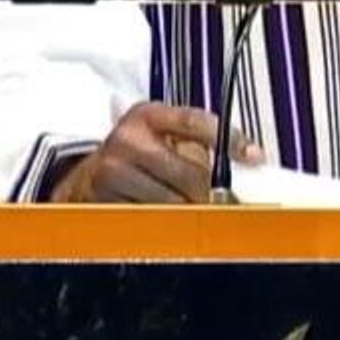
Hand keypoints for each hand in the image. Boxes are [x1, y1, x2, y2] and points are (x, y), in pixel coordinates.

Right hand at [49, 104, 262, 203]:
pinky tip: (164, 217)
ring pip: (175, 202)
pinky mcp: (106, 201)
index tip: (254, 156)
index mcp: (147, 115)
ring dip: (189, 211)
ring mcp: (114, 170)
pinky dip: (166, 224)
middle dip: (210, 190)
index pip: (195, 121)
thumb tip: (249, 163)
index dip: (229, 139)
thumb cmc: (134, 156)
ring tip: (187, 208)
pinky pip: (153, 220)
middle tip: (217, 198)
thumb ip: (199, 143)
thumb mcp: (161, 136)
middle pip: (191, 172)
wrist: (85, 178)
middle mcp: (128, 138)